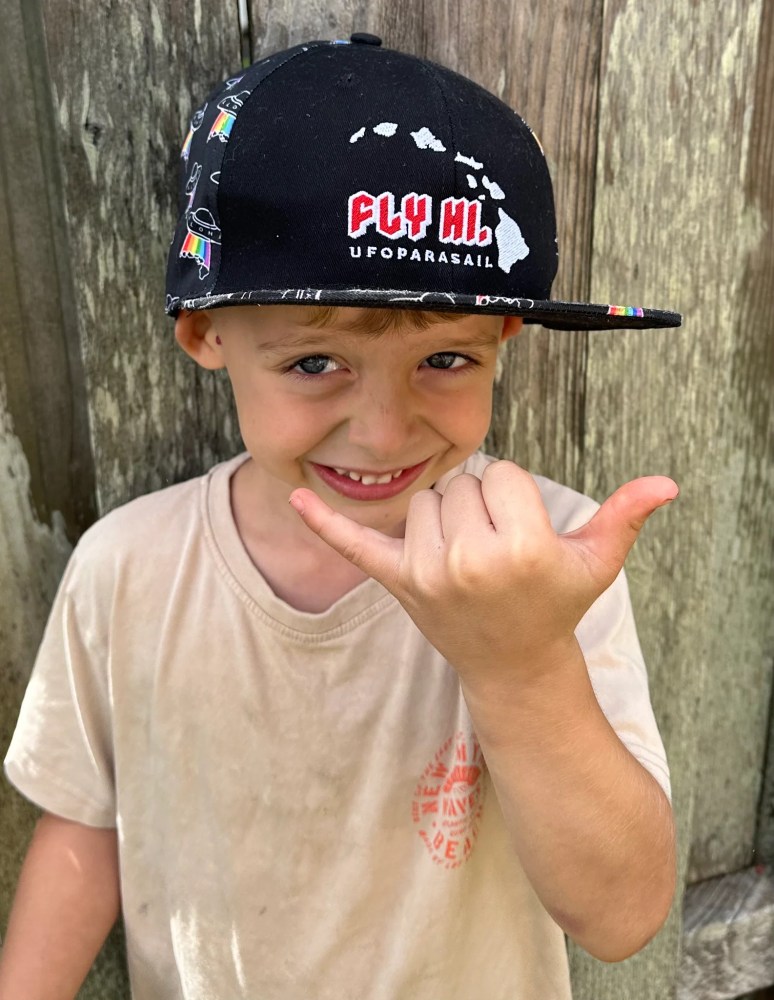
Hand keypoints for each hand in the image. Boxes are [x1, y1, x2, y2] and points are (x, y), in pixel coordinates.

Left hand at [289, 461, 676, 685]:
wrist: (513, 667)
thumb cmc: (555, 606)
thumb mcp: (595, 563)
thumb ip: (625, 517)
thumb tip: (668, 482)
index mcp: (522, 547)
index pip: (504, 474)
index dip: (516, 498)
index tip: (523, 536)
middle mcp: (470, 559)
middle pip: (462, 482)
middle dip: (481, 506)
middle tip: (495, 551)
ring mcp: (428, 574)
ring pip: (425, 499)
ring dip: (444, 517)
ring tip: (467, 557)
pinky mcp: (397, 584)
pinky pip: (355, 546)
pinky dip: (324, 524)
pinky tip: (295, 499)